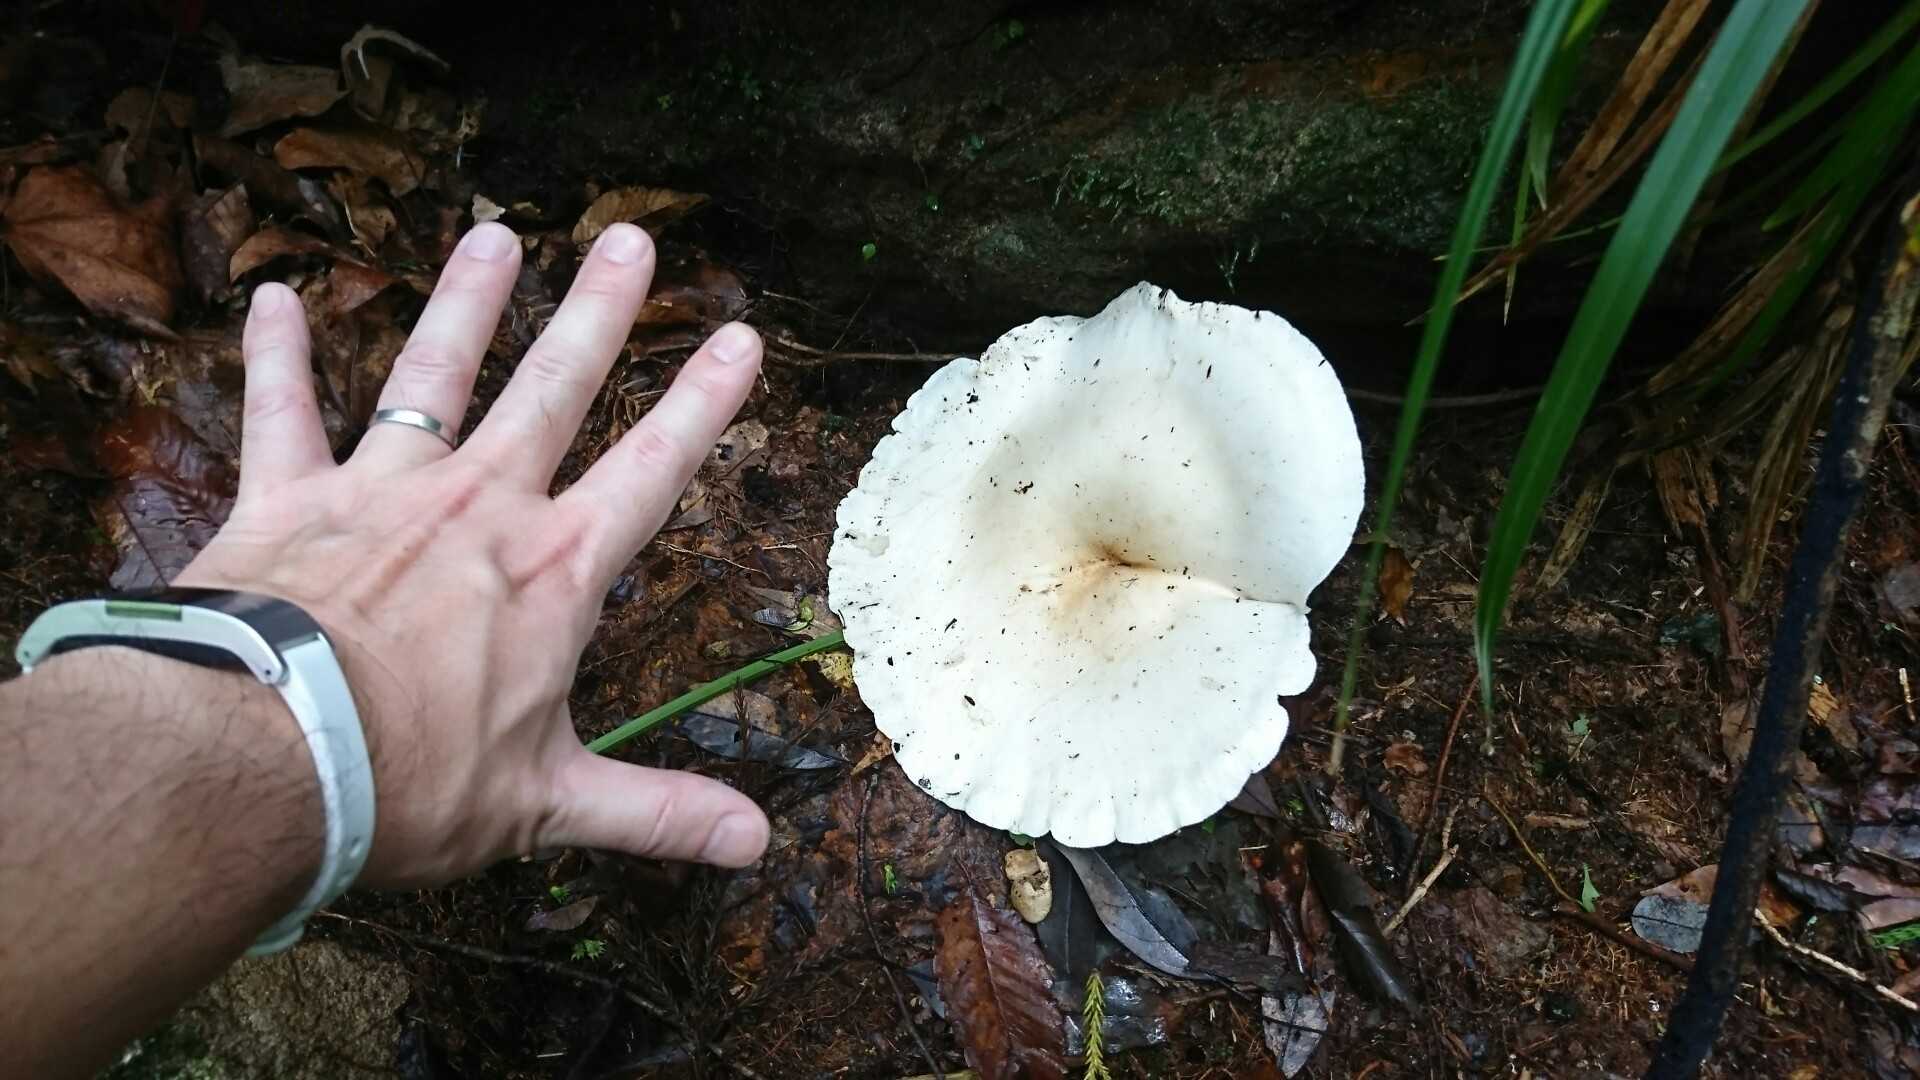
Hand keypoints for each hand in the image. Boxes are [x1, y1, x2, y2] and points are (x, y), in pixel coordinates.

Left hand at [176, 222, 769, 886]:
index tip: (742, 334)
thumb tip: (755, 845)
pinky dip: (276, 356)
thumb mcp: (549, 805)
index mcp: (555, 574)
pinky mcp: (287, 500)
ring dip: (466, 302)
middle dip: (600, 312)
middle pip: (554, 389)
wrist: (262, 760)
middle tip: (632, 239)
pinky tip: (275, 296)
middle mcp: (480, 508)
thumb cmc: (411, 782)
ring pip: (432, 372)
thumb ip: (657, 813)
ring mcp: (381, 491)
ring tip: (496, 236)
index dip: (704, 403)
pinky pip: (282, 413)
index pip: (653, 470)